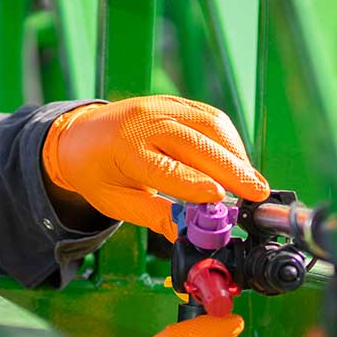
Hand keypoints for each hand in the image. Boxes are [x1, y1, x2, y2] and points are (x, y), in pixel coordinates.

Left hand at [41, 96, 269, 240]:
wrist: (79, 134)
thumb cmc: (97, 172)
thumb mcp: (116, 202)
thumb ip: (154, 215)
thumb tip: (187, 234)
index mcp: (124, 148)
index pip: (166, 168)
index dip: (196, 184)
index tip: (221, 200)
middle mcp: (145, 120)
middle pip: (196, 143)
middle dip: (231, 169)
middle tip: (257, 193)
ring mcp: (162, 106)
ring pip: (210, 125)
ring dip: (236, 153)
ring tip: (253, 182)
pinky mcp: (175, 102)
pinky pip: (210, 117)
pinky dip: (229, 139)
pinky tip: (238, 162)